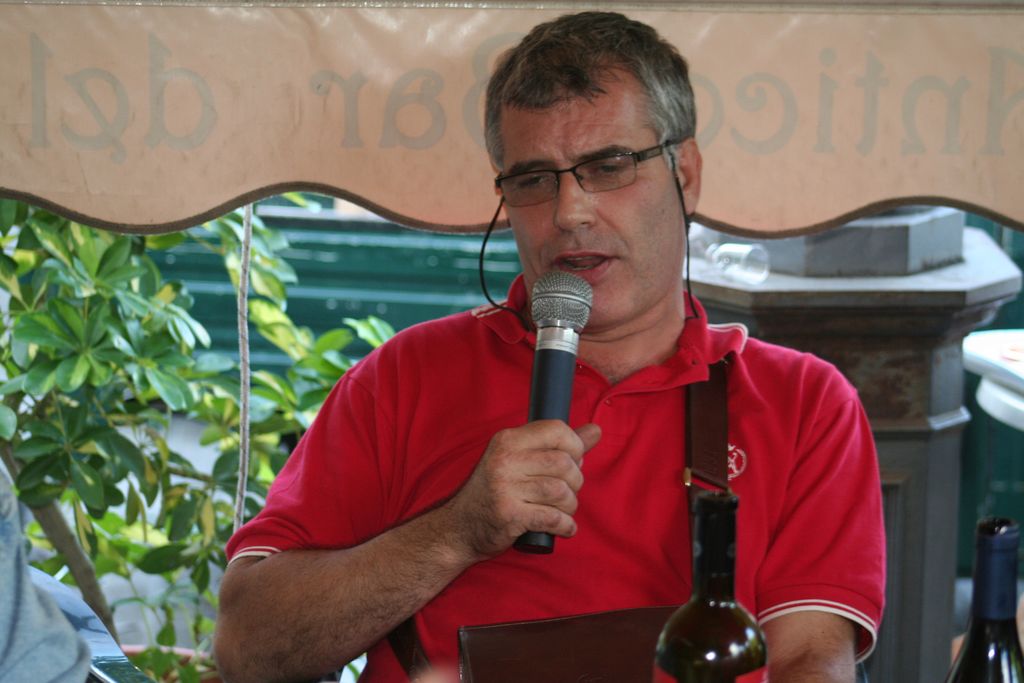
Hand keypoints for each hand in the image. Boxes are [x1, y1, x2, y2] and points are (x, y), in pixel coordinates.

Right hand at [444, 420, 600, 560]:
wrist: (460, 528)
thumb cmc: (496, 492)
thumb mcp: (520, 461)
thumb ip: (559, 446)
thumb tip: (596, 431)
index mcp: (507, 440)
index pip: (556, 430)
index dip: (575, 446)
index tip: (574, 461)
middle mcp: (504, 460)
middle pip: (564, 462)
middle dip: (576, 481)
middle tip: (567, 492)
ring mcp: (505, 488)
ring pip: (561, 491)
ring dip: (570, 505)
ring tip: (563, 510)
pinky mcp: (509, 515)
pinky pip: (553, 518)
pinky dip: (565, 525)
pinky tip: (563, 527)